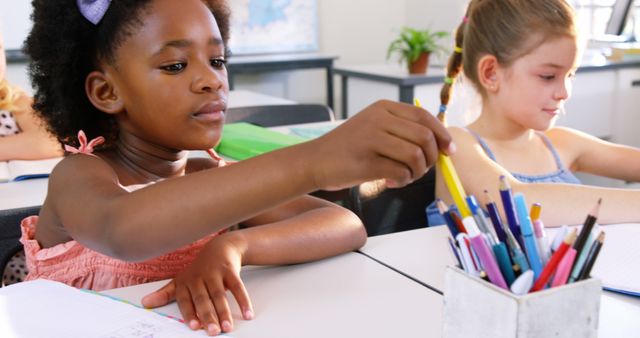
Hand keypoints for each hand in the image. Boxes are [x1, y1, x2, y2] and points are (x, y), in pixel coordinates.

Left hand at [141, 234, 253, 335]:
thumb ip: (164, 294)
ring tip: (228, 327)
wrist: (220, 247)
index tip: (194, 326)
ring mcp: (215, 273)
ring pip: (220, 295)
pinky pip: (238, 287)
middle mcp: (199, 277)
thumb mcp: (180, 279)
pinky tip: (248, 313)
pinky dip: (244, 301)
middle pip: (204, 299)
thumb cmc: (199, 268)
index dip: (189, 313)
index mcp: (185, 282)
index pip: (186, 300)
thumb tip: (144, 303)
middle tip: (213, 331)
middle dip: (208, 316)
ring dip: (225, 312)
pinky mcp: (230, 270)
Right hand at [308, 100, 452, 189]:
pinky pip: (401, 172)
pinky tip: (390, 181)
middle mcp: (378, 119)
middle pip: (424, 137)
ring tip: (404, 176)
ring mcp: (372, 139)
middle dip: (429, 159)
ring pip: (415, 155)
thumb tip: (440, 145)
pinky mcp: (366, 161)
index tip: (448, 151)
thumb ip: (402, 130)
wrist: (314, 161)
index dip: (442, 134)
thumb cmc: (348, 149)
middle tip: (418, 170)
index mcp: (383, 108)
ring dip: (416, 172)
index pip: (424, 117)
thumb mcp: (374, 128)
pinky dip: (402, 181)